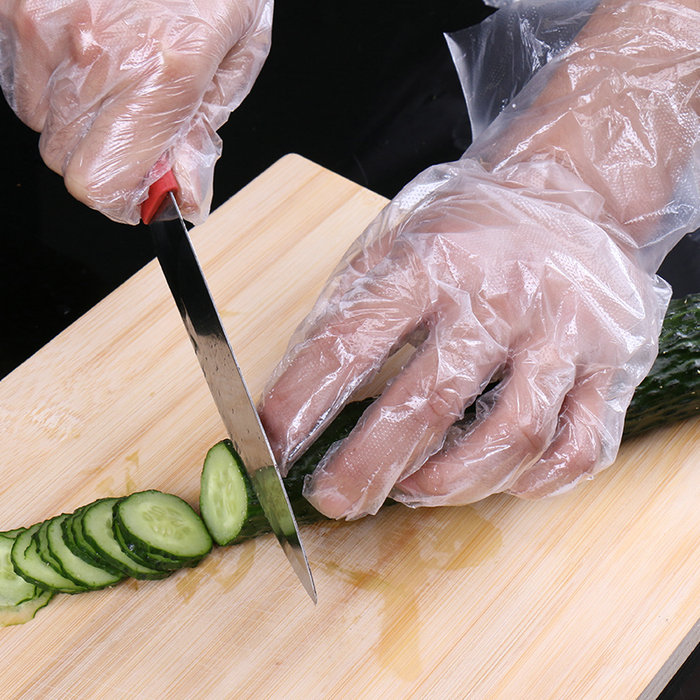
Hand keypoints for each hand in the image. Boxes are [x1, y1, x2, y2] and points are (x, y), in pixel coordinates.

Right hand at [0, 0, 272, 223]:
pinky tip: (86, 48)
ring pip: (39, 120)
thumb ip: (200, 136)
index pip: (100, 183)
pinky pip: (18, 75)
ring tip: (115, 73)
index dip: (119, 198)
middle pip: (65, 160)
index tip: (138, 191)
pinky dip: (50, 77)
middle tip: (134, 128)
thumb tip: (181, 198)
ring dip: (76, 116)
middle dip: (103, 157)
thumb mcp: (235, 61)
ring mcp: (45, 19)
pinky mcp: (15, 0)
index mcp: (161, 74)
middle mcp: (94, 51)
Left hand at [260, 0, 698, 519]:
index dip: (301, 401)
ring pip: (513, 435)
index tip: (267, 447)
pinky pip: (580, 444)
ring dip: (453, 482)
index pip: (350, 341)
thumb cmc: (466, 228)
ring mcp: (562, 330)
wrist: (568, 192)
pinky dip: (534, 480)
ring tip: (413, 488)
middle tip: (332, 501)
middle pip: (430, 402)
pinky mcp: (611, 359)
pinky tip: (500, 479)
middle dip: (369, 467)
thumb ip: (350, 311)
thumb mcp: (394, 242)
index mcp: (430, 262)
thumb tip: (299, 394)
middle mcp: (499, 295)